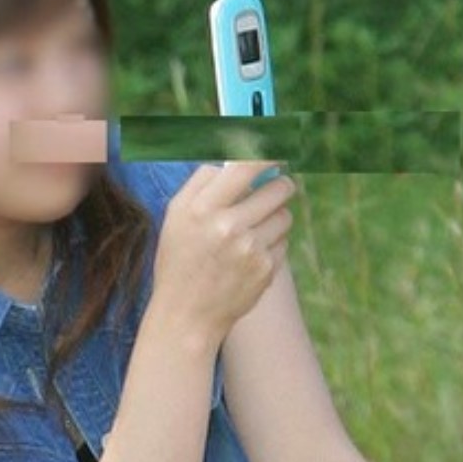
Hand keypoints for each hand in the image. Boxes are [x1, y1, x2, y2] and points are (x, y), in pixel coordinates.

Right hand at [150, 160, 296, 346]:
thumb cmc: (180, 259)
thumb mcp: (176, 215)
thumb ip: (204, 180)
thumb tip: (235, 154)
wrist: (186, 316)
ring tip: (254, 229)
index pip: (247, 165)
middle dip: (280, 185)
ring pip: (285, 215)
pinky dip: (272, 244)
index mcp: (202, 209)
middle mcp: (228, 228)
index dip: (269, 151)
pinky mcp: (266, 270)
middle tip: (274, 187)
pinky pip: (284, 242)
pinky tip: (251, 256)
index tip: (280, 145)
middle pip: (280, 187)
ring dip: (276, 216)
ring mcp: (251, 251)